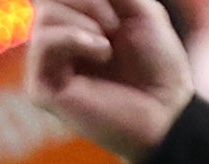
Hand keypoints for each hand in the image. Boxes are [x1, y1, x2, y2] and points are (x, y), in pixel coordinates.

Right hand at [29, 0, 196, 161]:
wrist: (166, 107)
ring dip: (85, 21)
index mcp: (74, 21)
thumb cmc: (157, 62)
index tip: (116, 9)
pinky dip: (74, 38)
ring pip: (45, 16)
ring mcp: (47, 66)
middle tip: (115, 26)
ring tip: (108, 44)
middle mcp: (56, 42)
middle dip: (89, 2)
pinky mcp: (43, 89)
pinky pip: (44, 43)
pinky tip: (101, 54)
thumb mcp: (139, 8)